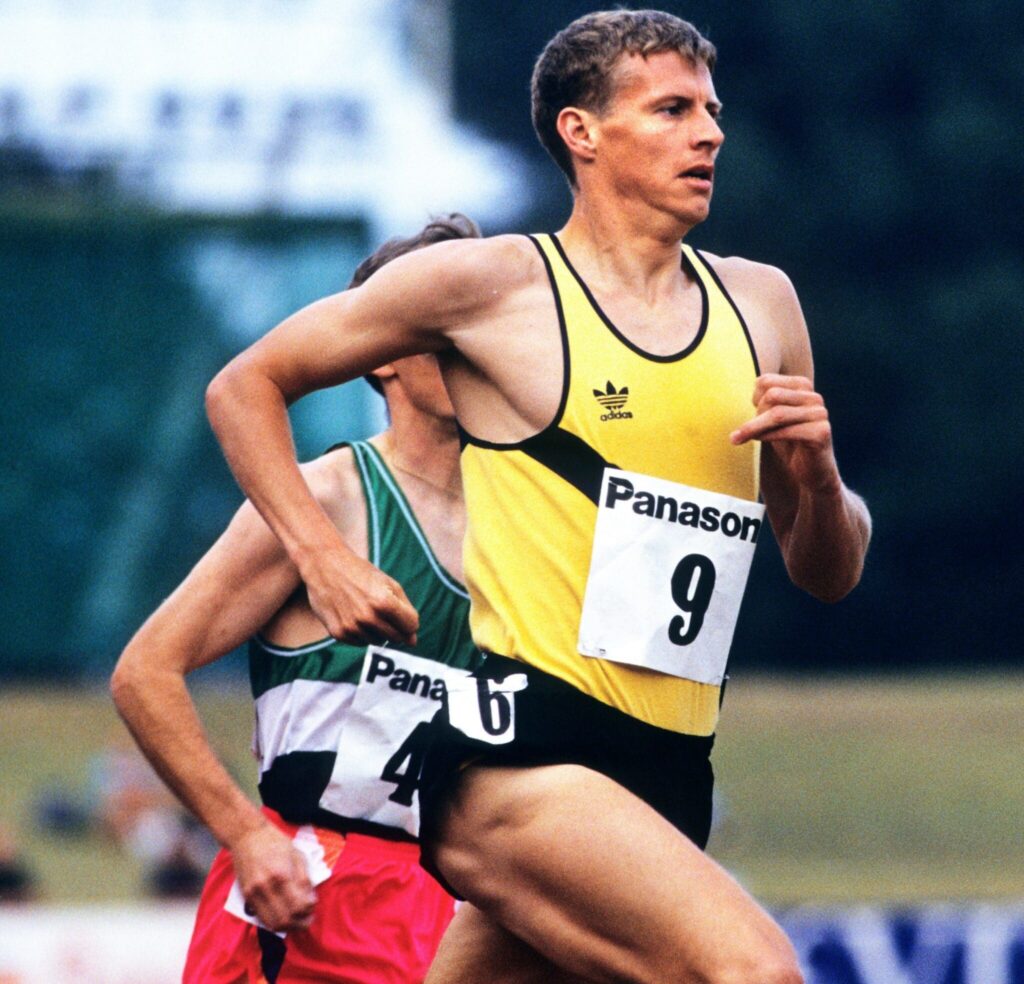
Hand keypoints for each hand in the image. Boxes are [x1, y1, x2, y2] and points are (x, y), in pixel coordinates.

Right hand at [232, 821, 316, 933]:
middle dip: (300, 923)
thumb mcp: (297, 855)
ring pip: (272, 923)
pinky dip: (274, 922)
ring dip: (287, 927)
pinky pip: (261, 917)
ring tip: (297, 921)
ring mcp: (254, 893)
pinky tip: (282, 916)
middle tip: (307, 919)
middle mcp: (266, 887)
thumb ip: (304, 879)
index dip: (309, 910)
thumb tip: (310, 900)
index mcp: (282, 875)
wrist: (247, 836)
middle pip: (285, 919)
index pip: (298, 906)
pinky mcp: (246, 896)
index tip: (313, 907)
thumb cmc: (275, 843)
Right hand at [299, 539, 418, 645]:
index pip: (411, 626)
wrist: (325, 565)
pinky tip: (353, 615)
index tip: (402, 613)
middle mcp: (368, 617)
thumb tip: (413, 642)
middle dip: (395, 627)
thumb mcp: (389, 584)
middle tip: (383, 610)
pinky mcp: (338, 633)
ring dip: (377, 630)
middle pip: (396, 637)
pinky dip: (360, 632)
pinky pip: (359, 642)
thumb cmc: (361, 573)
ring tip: (365, 609)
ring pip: (378, 641)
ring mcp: (352, 627)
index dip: (410, 620)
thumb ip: (405, 611)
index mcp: (384, 602)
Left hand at [730, 374, 840, 494]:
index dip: (754, 398)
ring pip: (777, 414)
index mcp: (802, 387)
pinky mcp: (821, 432)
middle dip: (756, 414)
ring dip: (754, 427)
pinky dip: (768, 436)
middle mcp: (813, 397)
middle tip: (746, 431)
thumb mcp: (772, 418)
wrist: (812, 472)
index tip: (753, 414)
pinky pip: (787, 431)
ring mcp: (820, 414)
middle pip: (772, 395)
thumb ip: (763, 402)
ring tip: (739, 438)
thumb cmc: (789, 442)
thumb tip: (744, 389)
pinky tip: (760, 441)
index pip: (766, 382)